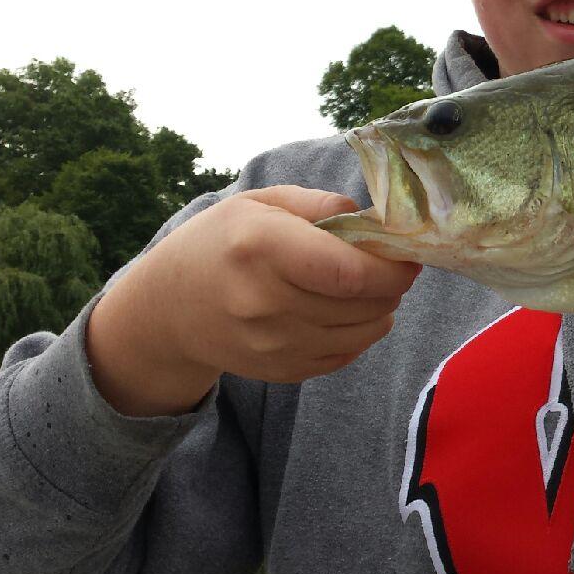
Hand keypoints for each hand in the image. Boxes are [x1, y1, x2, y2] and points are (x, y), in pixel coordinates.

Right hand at [86, 186, 420, 415]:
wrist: (167, 307)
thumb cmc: (220, 242)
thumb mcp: (260, 202)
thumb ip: (320, 204)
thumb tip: (374, 219)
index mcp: (260, 247)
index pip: (348, 271)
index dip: (391, 267)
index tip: (406, 254)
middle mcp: (263, 300)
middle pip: (362, 304)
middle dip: (392, 285)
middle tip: (391, 266)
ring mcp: (270, 343)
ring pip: (362, 333)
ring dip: (381, 309)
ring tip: (369, 288)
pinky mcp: (278, 371)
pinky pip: (344, 356)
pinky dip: (360, 334)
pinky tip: (347, 312)